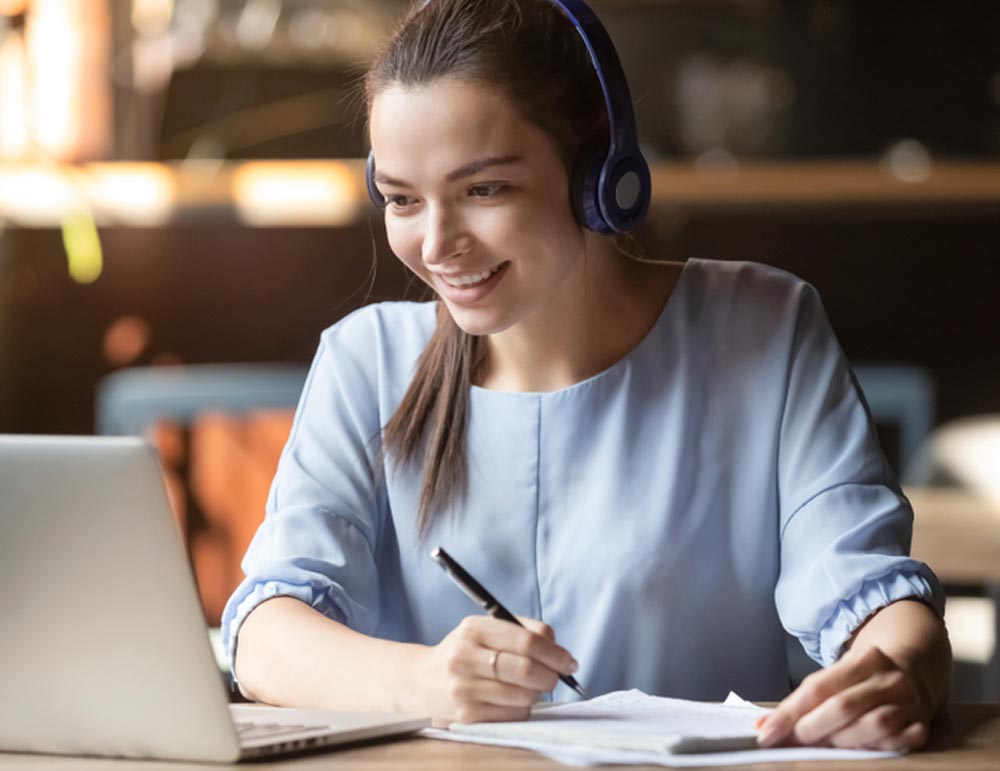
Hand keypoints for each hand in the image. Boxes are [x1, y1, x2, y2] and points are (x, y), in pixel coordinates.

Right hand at [413, 615, 578, 726]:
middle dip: (552, 675)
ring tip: (529, 686)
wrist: (420, 682)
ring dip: (537, 693)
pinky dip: (522, 707)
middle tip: (556, 677)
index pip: (526, 641)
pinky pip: (513, 714)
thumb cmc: (463, 653)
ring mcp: (464, 689)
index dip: (555, 653)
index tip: (569, 661)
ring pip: (524, 695)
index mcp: (473, 629)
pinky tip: (511, 699)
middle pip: (527, 669)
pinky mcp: (466, 716)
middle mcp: (465, 657)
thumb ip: (521, 631)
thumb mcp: (483, 630)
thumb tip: (557, 645)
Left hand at [757, 646, 933, 750]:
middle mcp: (889, 679)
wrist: (915, 670)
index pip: (818, 687)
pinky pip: (899, 742)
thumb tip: (766, 726)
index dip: (790, 712)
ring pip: (873, 726)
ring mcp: (909, 703)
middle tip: (793, 741)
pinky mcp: (922, 725)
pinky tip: (860, 751)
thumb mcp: (838, 675)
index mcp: (865, 659)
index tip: (767, 733)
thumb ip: (805, 699)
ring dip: (843, 741)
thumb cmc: (865, 677)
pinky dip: (877, 749)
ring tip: (825, 747)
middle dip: (812, 728)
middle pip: (844, 706)